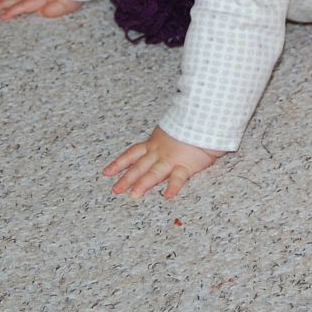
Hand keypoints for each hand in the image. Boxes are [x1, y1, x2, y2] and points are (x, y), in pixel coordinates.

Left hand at [103, 127, 225, 199]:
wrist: (205, 116)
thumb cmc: (193, 121)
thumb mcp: (173, 126)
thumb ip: (166, 135)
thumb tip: (163, 140)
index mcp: (155, 142)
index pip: (132, 154)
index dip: (119, 163)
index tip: (106, 172)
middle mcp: (160, 152)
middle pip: (139, 167)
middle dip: (126, 179)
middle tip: (114, 191)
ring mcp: (171, 159)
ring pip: (154, 173)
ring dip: (143, 184)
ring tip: (133, 196)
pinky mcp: (187, 164)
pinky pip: (179, 178)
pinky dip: (173, 187)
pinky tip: (167, 196)